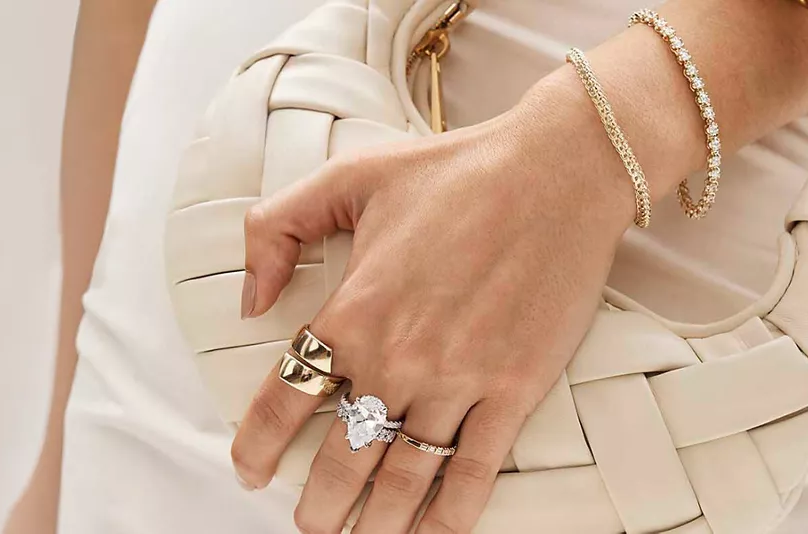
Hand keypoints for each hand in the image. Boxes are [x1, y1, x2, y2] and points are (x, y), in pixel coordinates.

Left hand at [229, 82, 633, 533]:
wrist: (559, 171)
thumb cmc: (456, 170)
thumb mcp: (349, 175)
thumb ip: (277, 228)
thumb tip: (251, 299)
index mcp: (355, 309)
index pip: (286, 398)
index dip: (259, 445)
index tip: (249, 470)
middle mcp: (400, 357)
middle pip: (343, 455)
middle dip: (319, 504)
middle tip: (308, 524)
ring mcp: (460, 379)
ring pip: (404, 476)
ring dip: (376, 523)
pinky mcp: (514, 389)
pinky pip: (474, 472)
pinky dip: (450, 516)